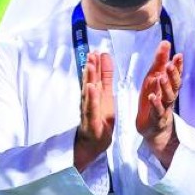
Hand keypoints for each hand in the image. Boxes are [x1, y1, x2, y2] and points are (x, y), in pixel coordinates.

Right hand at [76, 51, 114, 170]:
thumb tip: (105, 57)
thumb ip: (106, 77)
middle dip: (91, 68)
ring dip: (89, 79)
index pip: (96, 77)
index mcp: (97, 94)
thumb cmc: (100, 119)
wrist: (93, 144)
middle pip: (90, 82)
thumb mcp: (106, 95)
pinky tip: (92, 89)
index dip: (97, 64)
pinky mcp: (91, 122)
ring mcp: (89, 111)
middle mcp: (90, 101)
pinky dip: (91, 98)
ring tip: (90, 66)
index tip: (97, 51)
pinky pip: (91, 109)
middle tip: (92, 54)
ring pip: (88, 93)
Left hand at [136, 41, 182, 160]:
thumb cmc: (153, 99)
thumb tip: (165, 41)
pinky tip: (153, 96)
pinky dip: (156, 104)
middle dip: (173, 75)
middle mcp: (169, 95)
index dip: (178, 65)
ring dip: (165, 87)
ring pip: (168, 97)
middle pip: (175, 85)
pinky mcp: (157, 118)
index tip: (178, 55)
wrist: (151, 126)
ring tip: (161, 78)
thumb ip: (160, 61)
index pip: (176, 74)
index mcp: (168, 85)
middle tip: (170, 64)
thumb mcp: (153, 77)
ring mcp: (165, 107)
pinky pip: (158, 111)